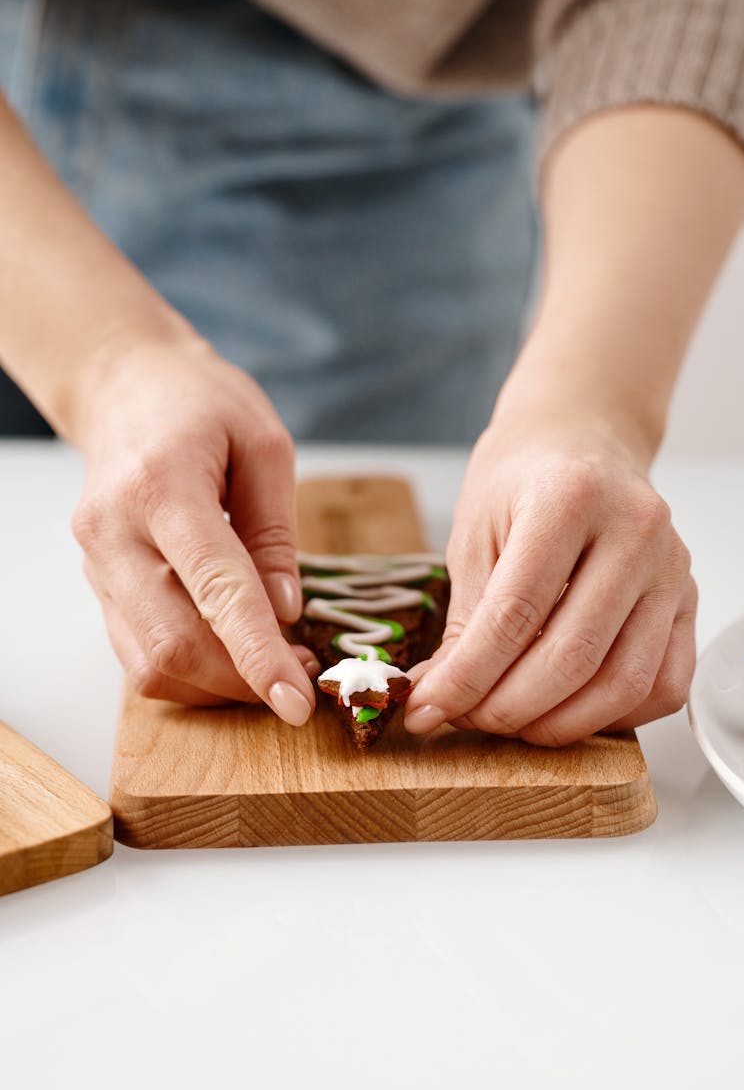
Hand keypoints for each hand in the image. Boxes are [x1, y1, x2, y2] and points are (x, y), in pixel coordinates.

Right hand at [72, 334, 316, 721]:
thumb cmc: (201, 404)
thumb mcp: (264, 445)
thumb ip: (275, 533)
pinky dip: (191, 669)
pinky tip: (230, 650)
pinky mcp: (98, 585)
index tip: (297, 702)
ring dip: (217, 683)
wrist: (125, 387)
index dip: (258, 654)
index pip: (214, 589)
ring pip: (150, 662)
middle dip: (241, 680)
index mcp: (160, 487)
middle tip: (300, 677)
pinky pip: (139, 653)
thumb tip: (285, 613)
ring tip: (269, 661)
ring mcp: (97, 564)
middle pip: (172, 643)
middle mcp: (114, 533)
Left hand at [404, 408, 695, 745]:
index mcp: (569, 499)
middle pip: (573, 656)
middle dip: (508, 708)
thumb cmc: (521, 479)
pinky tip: (569, 710)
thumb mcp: (474, 532)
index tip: (429, 709)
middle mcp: (634, 531)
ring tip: (510, 722)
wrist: (580, 440)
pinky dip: (615, 717)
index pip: (516, 614)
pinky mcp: (688, 600)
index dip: (469, 677)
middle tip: (466, 719)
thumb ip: (465, 620)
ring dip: (560, 724)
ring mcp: (671, 569)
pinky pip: (664, 684)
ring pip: (624, 682)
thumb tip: (441, 698)